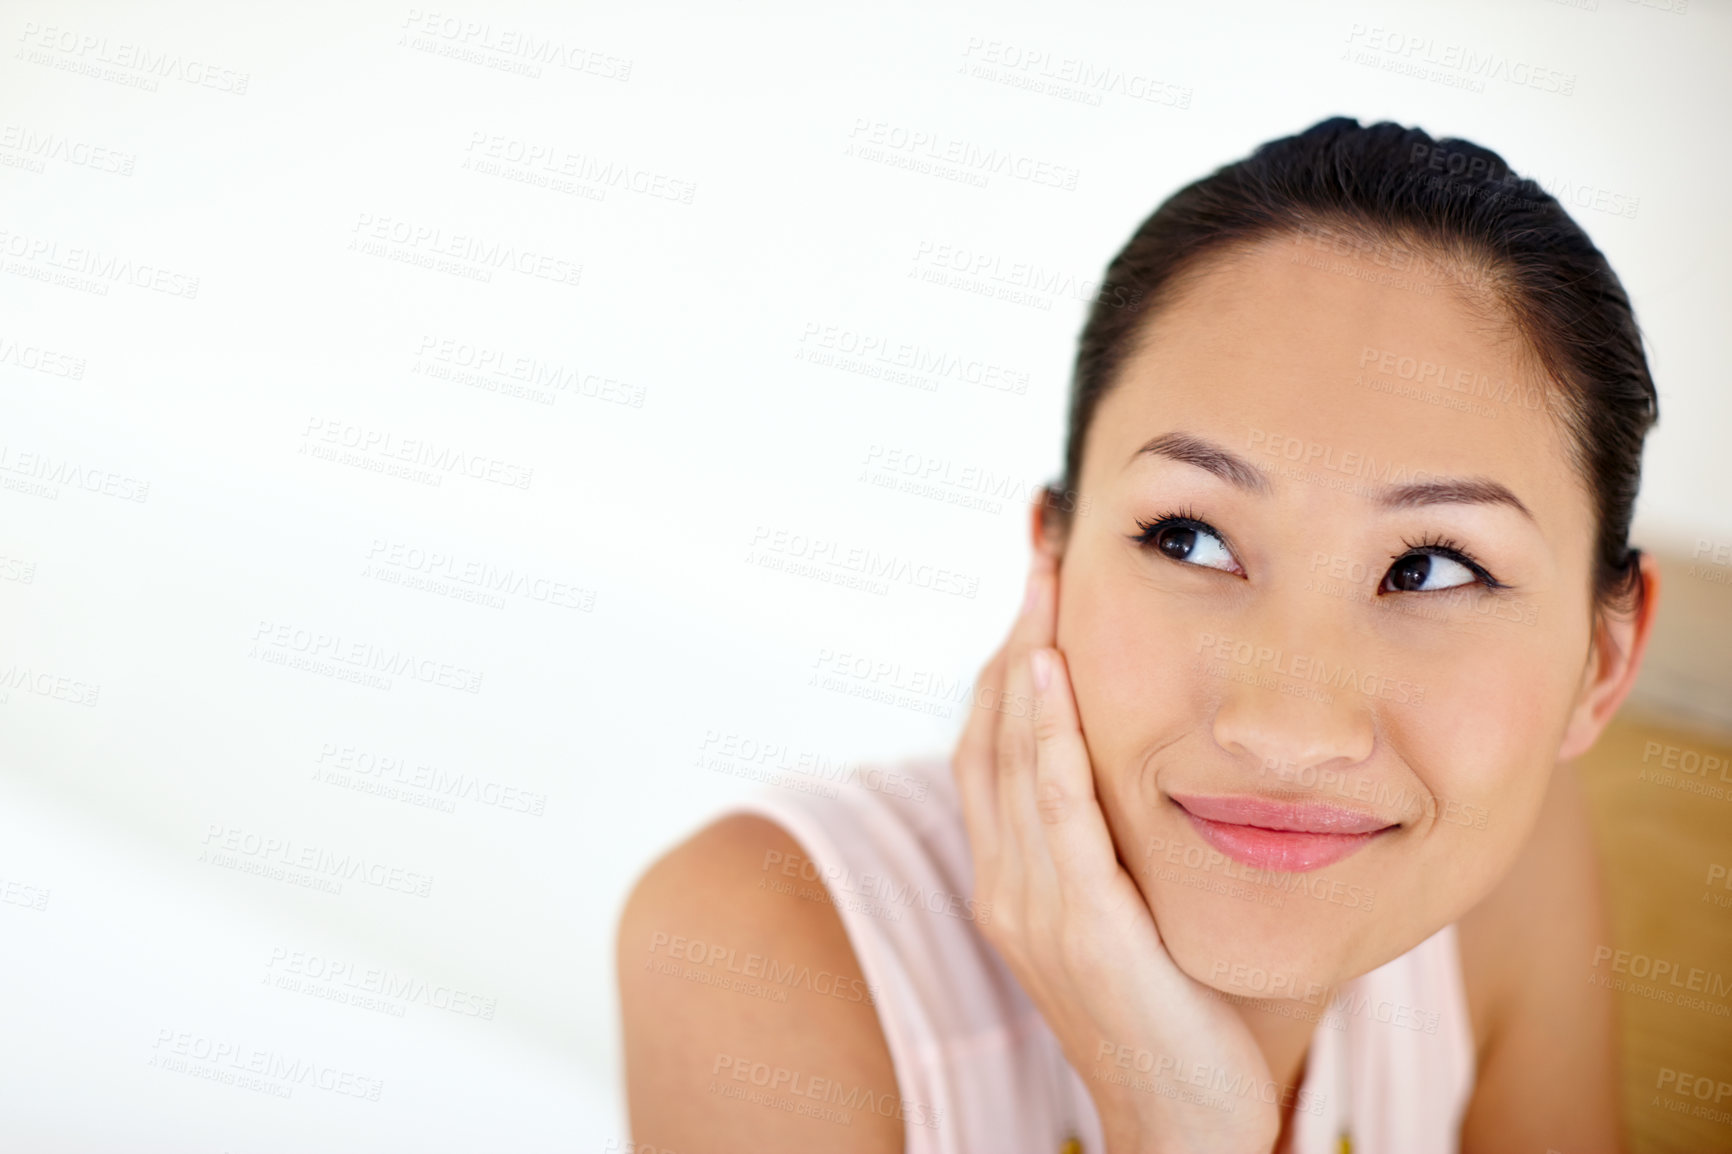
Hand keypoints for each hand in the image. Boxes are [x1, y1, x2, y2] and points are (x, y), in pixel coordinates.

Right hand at [952, 553, 1280, 1153]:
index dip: (1007, 654)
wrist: (1186, 1122)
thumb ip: (1115, 838)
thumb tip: (1142, 757)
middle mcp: (1005, 883)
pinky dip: (1050, 737)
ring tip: (1046, 576)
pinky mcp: (1082, 928)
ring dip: (1027, 657)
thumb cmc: (1174, 1011)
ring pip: (1012, 756)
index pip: (991, 742)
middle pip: (989, 730)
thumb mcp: (1131, 909)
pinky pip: (1057, 816)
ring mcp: (1034, 908)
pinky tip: (1056, 672)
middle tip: (1041, 542)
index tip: (1038, 576)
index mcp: (1011, 876)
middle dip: (1015, 631)